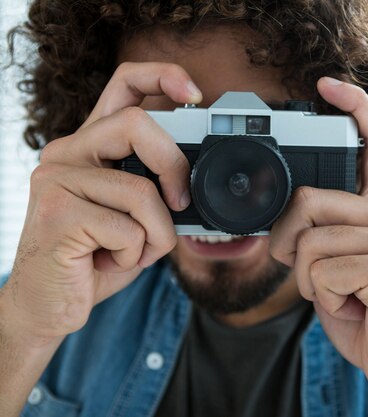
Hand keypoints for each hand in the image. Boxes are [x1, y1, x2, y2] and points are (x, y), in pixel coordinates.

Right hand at [0, 62, 200, 346]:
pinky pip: (130, 229)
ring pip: (142, 191)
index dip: (163, 76)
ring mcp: (56, 180)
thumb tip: (199, 175)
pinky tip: (109, 262)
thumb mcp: (134, 215)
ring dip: (156, 234)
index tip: (194, 93)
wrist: (49, 305)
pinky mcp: (56, 212)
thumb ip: (156, 186)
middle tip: (181, 203)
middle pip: (138, 124)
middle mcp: (67, 152)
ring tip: (133, 251)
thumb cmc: (97, 257)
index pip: (124, 85)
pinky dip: (137, 255)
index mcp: (91, 146)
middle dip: (175, 167)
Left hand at [270, 77, 367, 413]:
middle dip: (290, 246)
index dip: (354, 108)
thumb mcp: (338, 269)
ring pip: (310, 242)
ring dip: (311, 284)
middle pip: (309, 200)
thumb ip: (322, 233)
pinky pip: (322, 271)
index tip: (328, 86)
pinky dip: (324, 300)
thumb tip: (285, 216)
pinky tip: (355, 310)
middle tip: (315, 279)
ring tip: (345, 299)